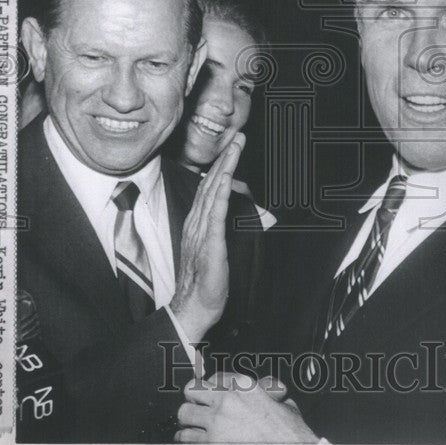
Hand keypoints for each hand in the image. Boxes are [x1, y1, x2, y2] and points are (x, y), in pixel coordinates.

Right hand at [169, 133, 245, 342]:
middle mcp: (196, 223)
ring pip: (212, 193)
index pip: (209, 189)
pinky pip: (214, 216)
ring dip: (224, 169)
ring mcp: (201, 233)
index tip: (232, 148)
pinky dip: (219, 196)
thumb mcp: (219, 250)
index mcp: (198, 224)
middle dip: (225, 159)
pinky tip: (225, 181)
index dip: (221, 167)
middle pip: (210, 184)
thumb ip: (227, 229)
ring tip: (235, 149)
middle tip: (238, 138)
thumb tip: (251, 215)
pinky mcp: (209, 245)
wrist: (194, 307)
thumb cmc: (206, 282)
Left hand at [175, 373, 319, 443]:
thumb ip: (271, 393)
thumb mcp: (284, 405)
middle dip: (194, 398)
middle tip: (198, 405)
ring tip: (194, 423)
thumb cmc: (290, 434)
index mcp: (245, 386)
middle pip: (192, 390)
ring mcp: (217, 421)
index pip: (214, 378)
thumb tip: (270, 390)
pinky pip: (186, 436)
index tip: (211, 394)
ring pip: (185, 412)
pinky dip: (187, 438)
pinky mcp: (210, 443)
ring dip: (189, 418)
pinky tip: (193, 439)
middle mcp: (227, 400)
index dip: (212, 387)